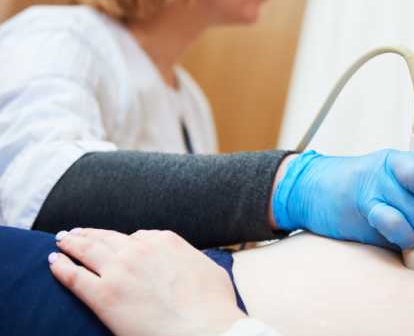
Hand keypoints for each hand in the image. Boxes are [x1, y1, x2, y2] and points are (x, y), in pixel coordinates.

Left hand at [48, 228, 245, 335]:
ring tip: (62, 241)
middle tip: (75, 233)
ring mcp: (119, 270)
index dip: (123, 241)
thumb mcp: (210, 269)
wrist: (204, 329)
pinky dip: (60, 267)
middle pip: (106, 237)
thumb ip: (191, 259)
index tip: (114, 243)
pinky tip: (53, 261)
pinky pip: (74, 276)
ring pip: (87, 250)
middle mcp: (139, 249)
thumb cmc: (214, 306)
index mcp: (165, 241)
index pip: (137, 236)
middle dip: (89, 234)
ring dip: (72, 244)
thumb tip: (189, 261)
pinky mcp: (102, 295)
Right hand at [271, 149, 413, 260]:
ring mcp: (369, 194)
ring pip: (402, 214)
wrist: (315, 189)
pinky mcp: (358, 215)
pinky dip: (400, 236)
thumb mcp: (400, 176)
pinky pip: (383, 225)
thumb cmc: (368, 185)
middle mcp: (384, 174)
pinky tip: (409, 245)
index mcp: (398, 161)